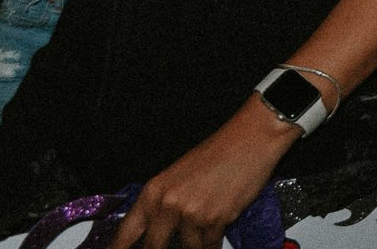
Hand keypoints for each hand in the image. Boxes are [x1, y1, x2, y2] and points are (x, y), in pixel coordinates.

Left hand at [114, 99, 295, 248]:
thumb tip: (155, 233)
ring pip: (187, 248)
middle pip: (153, 248)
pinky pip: (209, 246)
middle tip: (172, 242)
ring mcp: (191, 214)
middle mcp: (167, 205)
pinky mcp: (215, 221)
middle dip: (164, 247)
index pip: (126, 234)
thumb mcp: (178, 176)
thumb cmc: (218, 153)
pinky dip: (213, 243)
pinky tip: (217, 231)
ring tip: (206, 224)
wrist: (251, 139)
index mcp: (153, 192)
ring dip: (196, 243)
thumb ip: (163, 205)